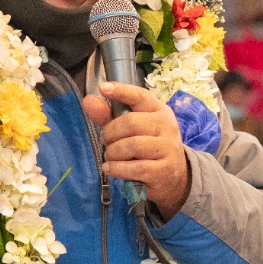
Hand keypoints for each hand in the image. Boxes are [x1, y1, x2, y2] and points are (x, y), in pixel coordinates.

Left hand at [83, 82, 190, 219]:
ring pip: (133, 145)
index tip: (103, 88)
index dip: (122, 91)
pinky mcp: (164, 170)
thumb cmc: (147, 147)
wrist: (174, 175)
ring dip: (113, 152)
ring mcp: (168, 148)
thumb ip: (108, 115)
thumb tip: (88, 100)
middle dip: (110, 133)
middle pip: (131, 122)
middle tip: (106, 141)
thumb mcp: (130, 129)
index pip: (140, 96)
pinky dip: (117, 168)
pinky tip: (110, 168)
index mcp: (158, 110)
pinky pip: (136, 168)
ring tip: (110, 156)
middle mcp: (167, 126)